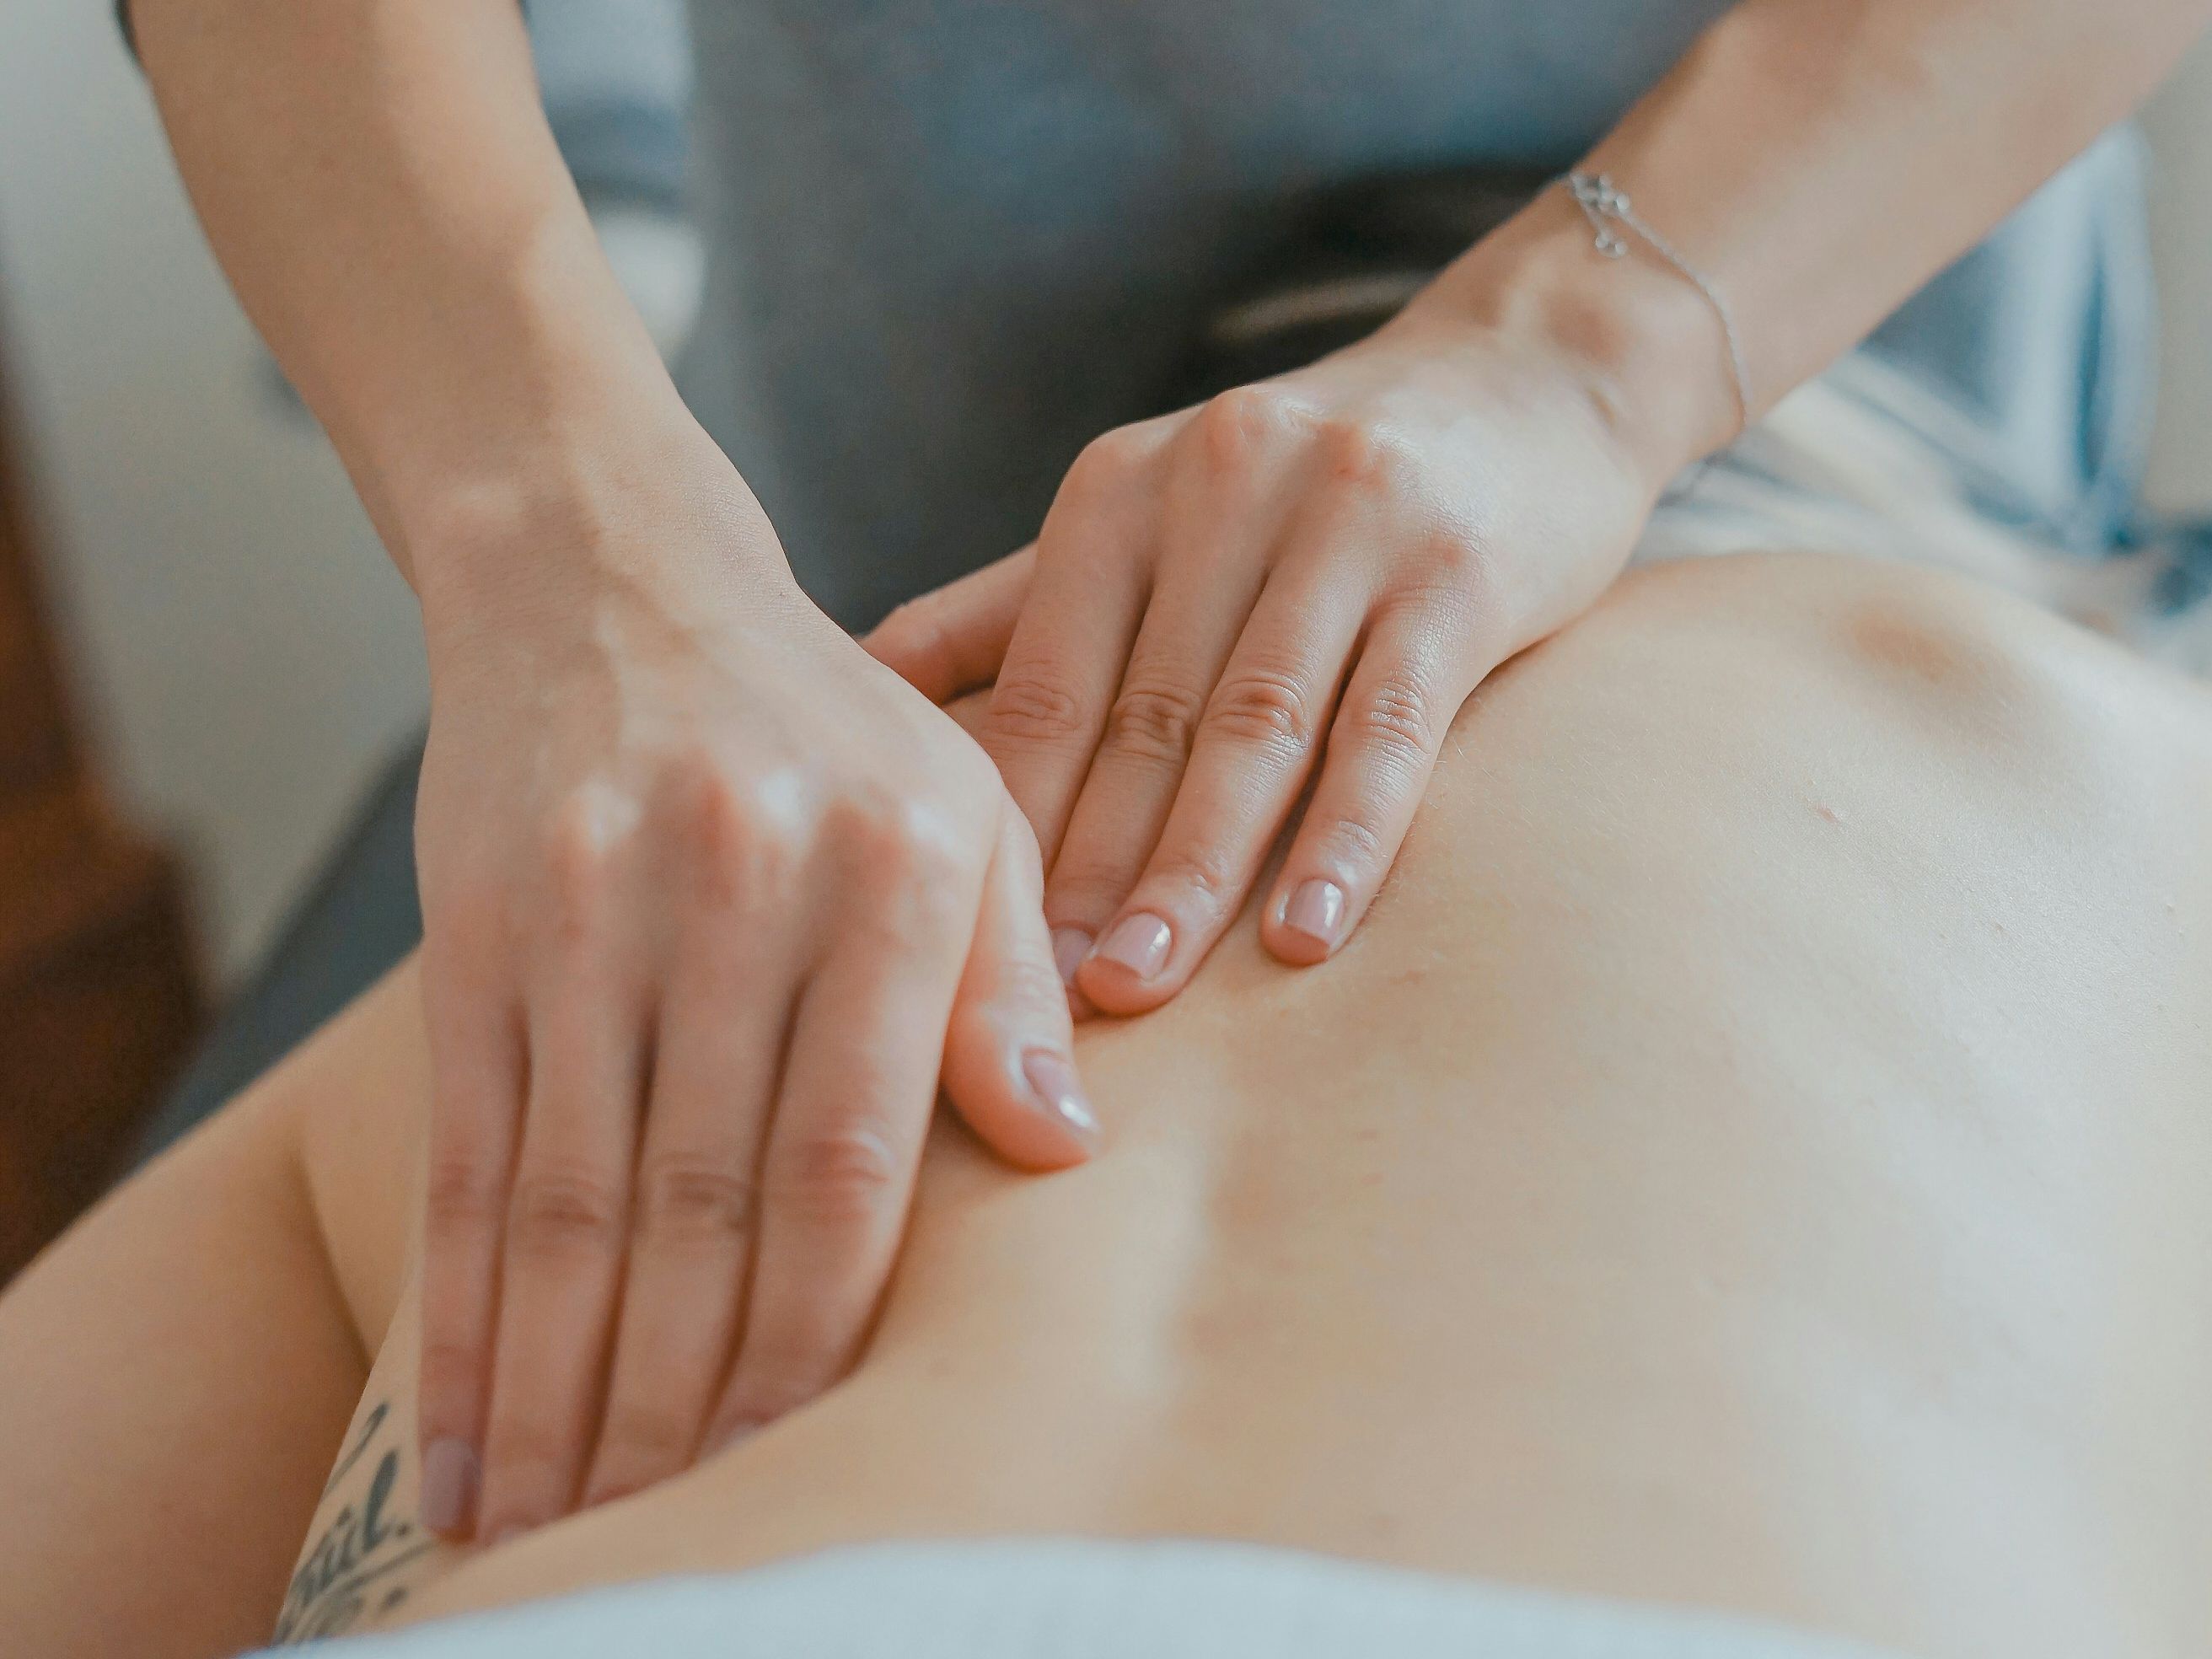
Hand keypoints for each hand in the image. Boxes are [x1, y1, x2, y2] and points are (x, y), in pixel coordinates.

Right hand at [408, 430, 1097, 1544]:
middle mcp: (740, 889)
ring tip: (555, 1531)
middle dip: (682, 1401)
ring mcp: (592, 909)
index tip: (806, 1463)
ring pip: (572, 1202)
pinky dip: (461, 1314)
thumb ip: (1010, 983)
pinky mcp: (478, 929)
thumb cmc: (827, 727)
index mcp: (896, 872)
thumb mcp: (965, 811)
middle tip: (672, 1545)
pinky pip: (470, 1155)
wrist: (611, 577)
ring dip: (562, 1391)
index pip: (853, 1157)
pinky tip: (464, 1434)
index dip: (820, 1331)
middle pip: (704, 1203)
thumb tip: (1062, 1157)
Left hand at [867, 279, 1677, 1015]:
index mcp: (1121, 492)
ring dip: (1193, 870)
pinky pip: (1392, 723)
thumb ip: (1013, 604)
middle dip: (1083, 870)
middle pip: (1139, 718)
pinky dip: (1347, 835)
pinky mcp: (1459, 570)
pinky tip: (1305, 936)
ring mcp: (1345, 523)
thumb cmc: (1309, 480)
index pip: (1043, 683)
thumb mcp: (1149, 510)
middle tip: (1034, 1003)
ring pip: (1254, 727)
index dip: (1003, 821)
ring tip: (1139, 987)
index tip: (959, 949)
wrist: (1526, 372)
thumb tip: (856, 683)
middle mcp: (1220, 489)